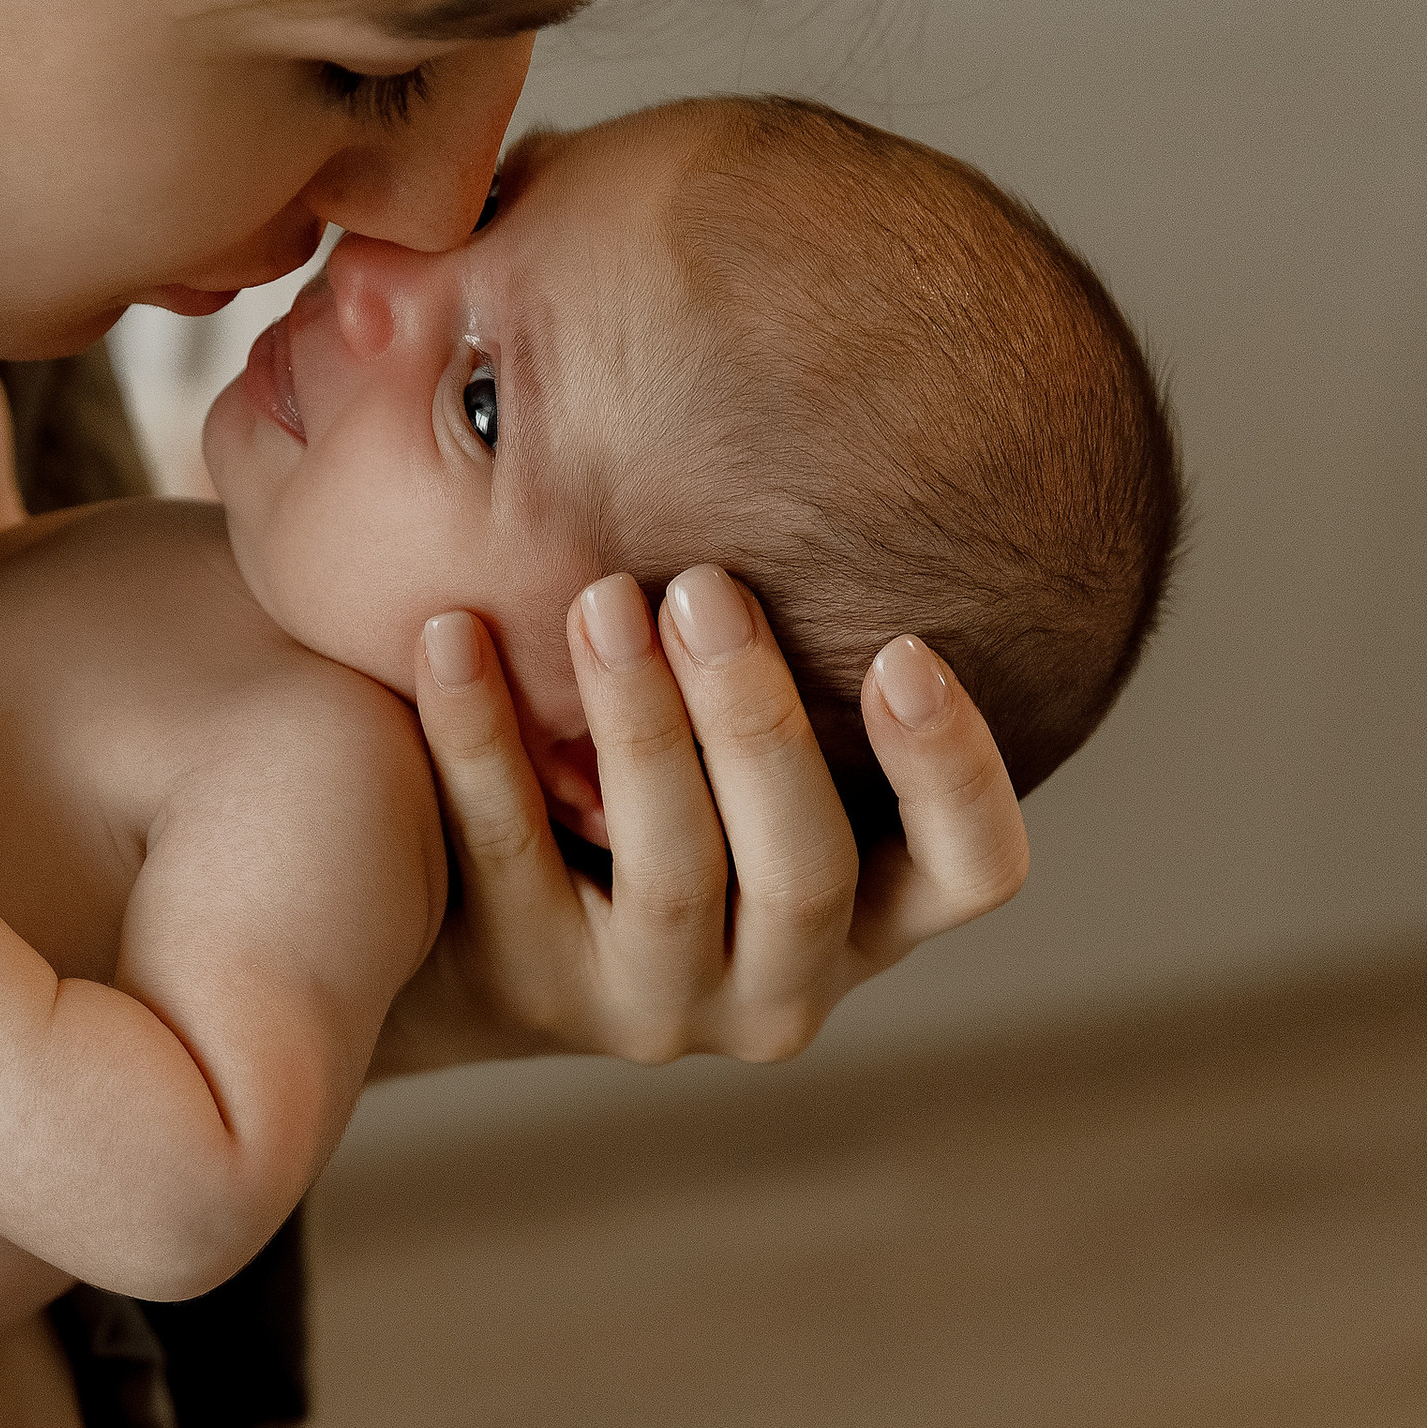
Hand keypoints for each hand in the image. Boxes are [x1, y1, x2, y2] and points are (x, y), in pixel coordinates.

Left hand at [377, 566, 1029, 1073]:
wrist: (471, 918)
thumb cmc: (653, 778)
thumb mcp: (746, 748)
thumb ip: (796, 651)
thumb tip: (840, 424)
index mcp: (873, 916)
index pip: (975, 870)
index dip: (956, 771)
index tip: (904, 648)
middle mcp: (783, 986)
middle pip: (806, 869)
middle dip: (758, 722)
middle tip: (706, 587)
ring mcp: (656, 1004)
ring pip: (670, 874)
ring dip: (638, 724)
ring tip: (600, 600)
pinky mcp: (528, 989)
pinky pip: (509, 858)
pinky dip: (484, 741)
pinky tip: (451, 633)